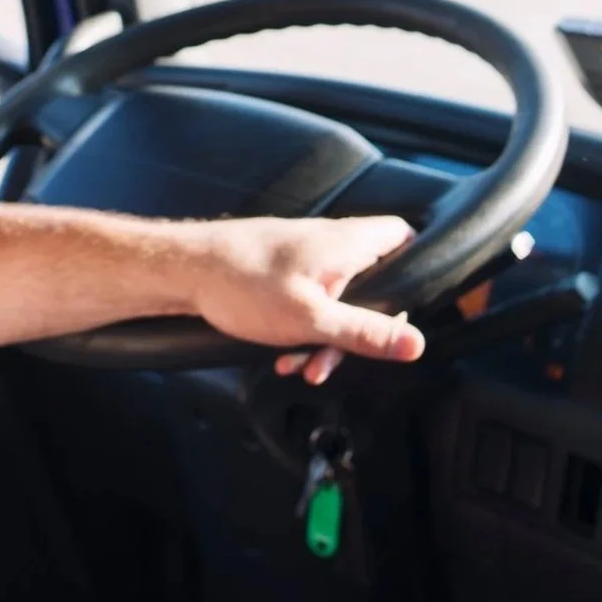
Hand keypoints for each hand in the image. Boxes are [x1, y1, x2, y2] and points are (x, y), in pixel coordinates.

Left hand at [179, 215, 424, 385]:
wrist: (183, 269)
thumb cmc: (243, 283)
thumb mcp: (313, 319)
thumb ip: (366, 332)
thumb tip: (417, 344)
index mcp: (346, 244)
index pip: (403, 236)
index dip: (418, 266)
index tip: (414, 305)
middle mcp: (328, 243)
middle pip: (372, 282)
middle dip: (362, 326)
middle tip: (347, 355)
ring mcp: (303, 255)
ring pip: (337, 299)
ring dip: (326, 337)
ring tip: (304, 365)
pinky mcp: (281, 270)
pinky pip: (308, 302)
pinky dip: (302, 329)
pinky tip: (284, 356)